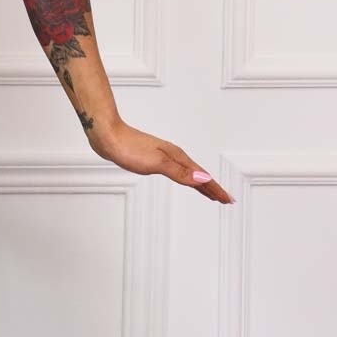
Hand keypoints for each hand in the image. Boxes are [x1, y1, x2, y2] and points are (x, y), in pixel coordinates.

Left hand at [91, 120, 233, 203]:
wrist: (107, 136)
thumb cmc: (129, 148)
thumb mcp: (156, 163)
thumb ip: (180, 172)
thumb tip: (203, 177)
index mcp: (177, 157)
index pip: (202, 176)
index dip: (216, 189)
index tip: (229, 200)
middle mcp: (173, 156)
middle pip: (198, 174)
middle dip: (213, 188)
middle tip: (226, 199)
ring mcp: (164, 157)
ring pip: (188, 173)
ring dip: (201, 183)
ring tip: (210, 192)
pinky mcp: (153, 159)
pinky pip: (177, 171)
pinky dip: (186, 178)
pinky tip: (183, 179)